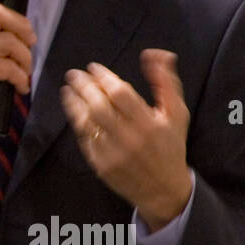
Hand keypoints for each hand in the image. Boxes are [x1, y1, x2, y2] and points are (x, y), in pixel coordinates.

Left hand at [60, 49, 190, 230]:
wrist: (164, 190)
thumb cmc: (170, 146)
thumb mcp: (176, 113)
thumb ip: (166, 82)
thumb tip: (154, 54)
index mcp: (150, 124)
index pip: (120, 93)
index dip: (104, 77)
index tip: (93, 67)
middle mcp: (130, 139)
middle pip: (99, 105)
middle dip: (83, 86)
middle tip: (74, 74)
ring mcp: (113, 154)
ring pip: (87, 122)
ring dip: (74, 102)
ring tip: (68, 89)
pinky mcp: (101, 165)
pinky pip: (84, 138)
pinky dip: (77, 121)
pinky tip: (73, 109)